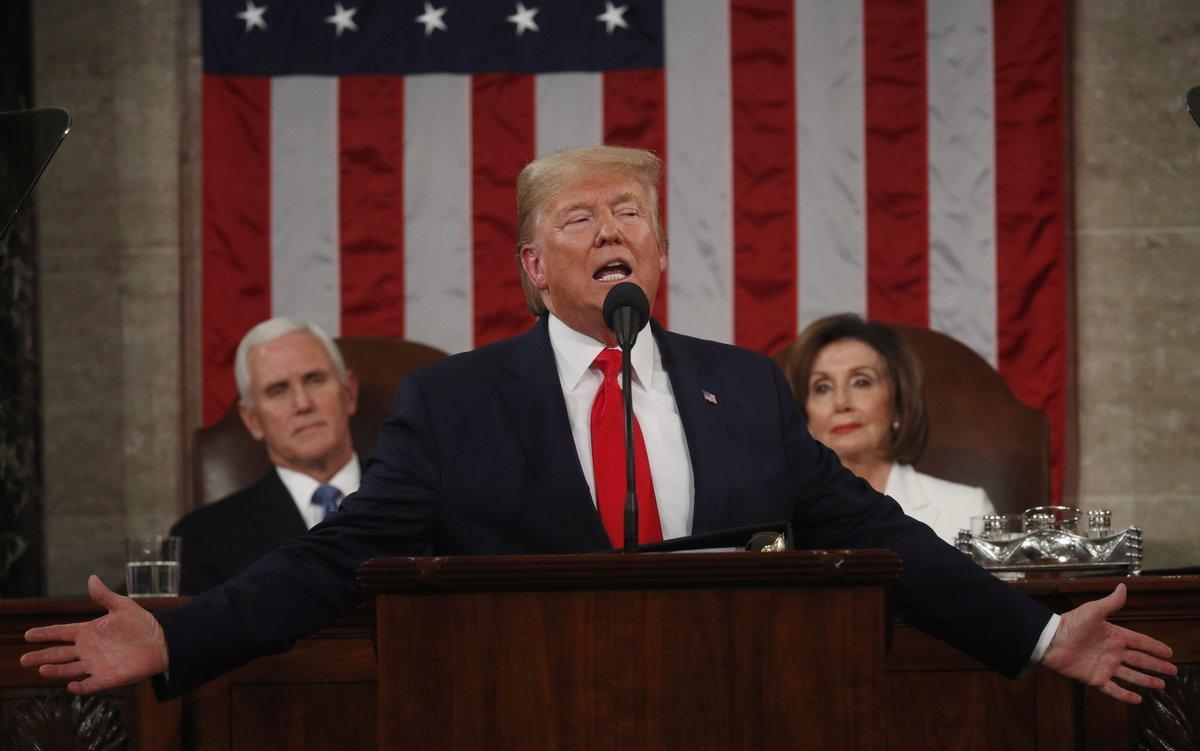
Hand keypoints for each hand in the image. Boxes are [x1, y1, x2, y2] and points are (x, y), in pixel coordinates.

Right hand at [20, 575, 168, 694]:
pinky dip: (81, 687)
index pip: (61, 632)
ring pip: (70, 669)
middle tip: (24, 659)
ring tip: (42, 669)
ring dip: (56, 670)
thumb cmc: (142, 624)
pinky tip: (71, 686)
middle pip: (59, 654)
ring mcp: (96, 664)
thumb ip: (105, 596)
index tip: (28, 634)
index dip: (45, 633)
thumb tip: (92, 578)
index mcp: (89, 632)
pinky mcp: (108, 678)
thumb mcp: (123, 607)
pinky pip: (91, 684)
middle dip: (42, 656)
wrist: (162, 642)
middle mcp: (88, 649)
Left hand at [1041, 583, 1175, 703]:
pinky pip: (1113, 689)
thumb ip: (1111, 602)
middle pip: (1140, 660)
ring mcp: (1104, 666)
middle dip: (1156, 666)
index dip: (1154, 647)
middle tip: (1173, 671)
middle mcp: (1112, 652)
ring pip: (1131, 676)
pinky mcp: (1095, 679)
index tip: (1169, 652)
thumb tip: (1123, 586)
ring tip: (1161, 685)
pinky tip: (1138, 700)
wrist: (1050, 641)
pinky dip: (1125, 695)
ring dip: (1146, 681)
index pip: (1140, 642)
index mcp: (1114, 636)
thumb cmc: (1070, 624)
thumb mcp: (1093, 611)